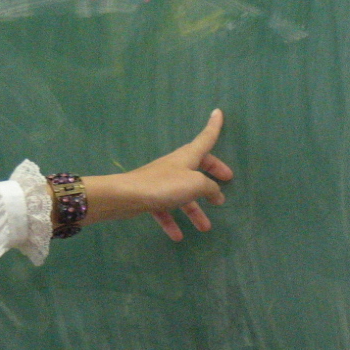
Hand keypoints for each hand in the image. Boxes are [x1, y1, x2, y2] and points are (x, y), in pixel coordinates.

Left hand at [82, 109, 233, 239]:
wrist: (126, 196)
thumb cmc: (164, 185)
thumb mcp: (195, 184)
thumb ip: (210, 187)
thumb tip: (215, 192)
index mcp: (186, 157)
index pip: (205, 139)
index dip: (214, 127)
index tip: (218, 112)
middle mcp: (174, 166)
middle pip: (197, 167)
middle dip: (212, 176)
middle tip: (224, 189)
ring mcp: (161, 181)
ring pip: (183, 194)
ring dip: (194, 211)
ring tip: (206, 227)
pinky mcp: (149, 196)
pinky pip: (165, 209)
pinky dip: (172, 222)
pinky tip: (177, 237)